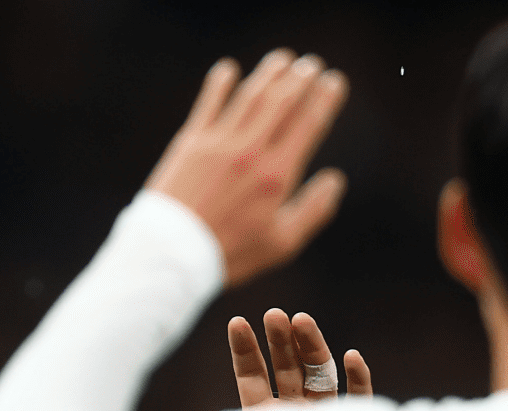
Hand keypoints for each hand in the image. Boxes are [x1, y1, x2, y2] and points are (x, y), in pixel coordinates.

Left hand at [145, 50, 348, 286]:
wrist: (172, 254)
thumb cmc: (230, 253)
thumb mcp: (282, 243)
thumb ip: (314, 210)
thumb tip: (335, 179)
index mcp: (277, 176)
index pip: (308, 124)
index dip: (325, 98)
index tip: (335, 81)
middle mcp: (251, 152)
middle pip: (282, 102)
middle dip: (301, 78)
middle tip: (311, 64)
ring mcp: (219, 143)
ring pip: (250, 96)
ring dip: (268, 73)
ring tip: (282, 59)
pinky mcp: (191, 142)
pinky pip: (208, 104)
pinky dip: (219, 83)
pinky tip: (228, 69)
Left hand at [168, 309, 370, 410]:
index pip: (253, 377)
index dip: (245, 350)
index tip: (237, 322)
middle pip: (288, 369)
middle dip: (280, 341)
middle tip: (273, 313)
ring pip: (322, 377)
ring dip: (314, 349)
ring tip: (302, 321)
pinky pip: (359, 404)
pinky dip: (358, 381)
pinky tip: (352, 355)